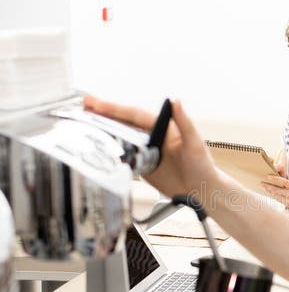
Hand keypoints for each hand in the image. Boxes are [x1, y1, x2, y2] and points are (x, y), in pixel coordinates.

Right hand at [83, 96, 217, 199]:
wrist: (201, 191)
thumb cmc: (203, 166)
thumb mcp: (194, 142)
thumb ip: (184, 122)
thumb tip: (176, 101)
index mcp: (163, 126)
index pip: (134, 115)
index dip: (115, 109)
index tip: (97, 104)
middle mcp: (152, 136)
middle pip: (124, 122)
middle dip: (104, 113)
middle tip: (84, 105)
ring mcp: (146, 150)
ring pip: (121, 136)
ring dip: (103, 129)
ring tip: (84, 121)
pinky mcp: (142, 165)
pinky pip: (123, 156)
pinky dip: (110, 151)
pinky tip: (96, 146)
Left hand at [260, 175, 288, 212]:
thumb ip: (288, 183)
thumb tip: (279, 182)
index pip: (282, 181)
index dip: (274, 179)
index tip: (268, 176)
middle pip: (276, 190)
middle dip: (268, 187)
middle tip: (262, 184)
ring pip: (276, 196)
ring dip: (269, 192)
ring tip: (265, 188)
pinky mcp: (288, 205)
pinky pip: (279, 200)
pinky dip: (274, 196)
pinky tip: (271, 194)